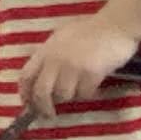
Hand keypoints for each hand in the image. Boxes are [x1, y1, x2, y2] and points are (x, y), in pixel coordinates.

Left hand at [16, 17, 138, 119]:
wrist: (116, 24)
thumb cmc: (90, 30)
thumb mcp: (61, 38)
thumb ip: (50, 56)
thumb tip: (41, 79)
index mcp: (46, 50)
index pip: (26, 76)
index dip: (24, 94)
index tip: (28, 105)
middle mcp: (56, 59)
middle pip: (41, 92)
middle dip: (43, 107)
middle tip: (49, 115)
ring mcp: (73, 67)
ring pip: (64, 95)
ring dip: (71, 97)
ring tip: (79, 88)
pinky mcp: (91, 73)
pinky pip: (84, 94)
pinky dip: (87, 94)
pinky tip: (93, 85)